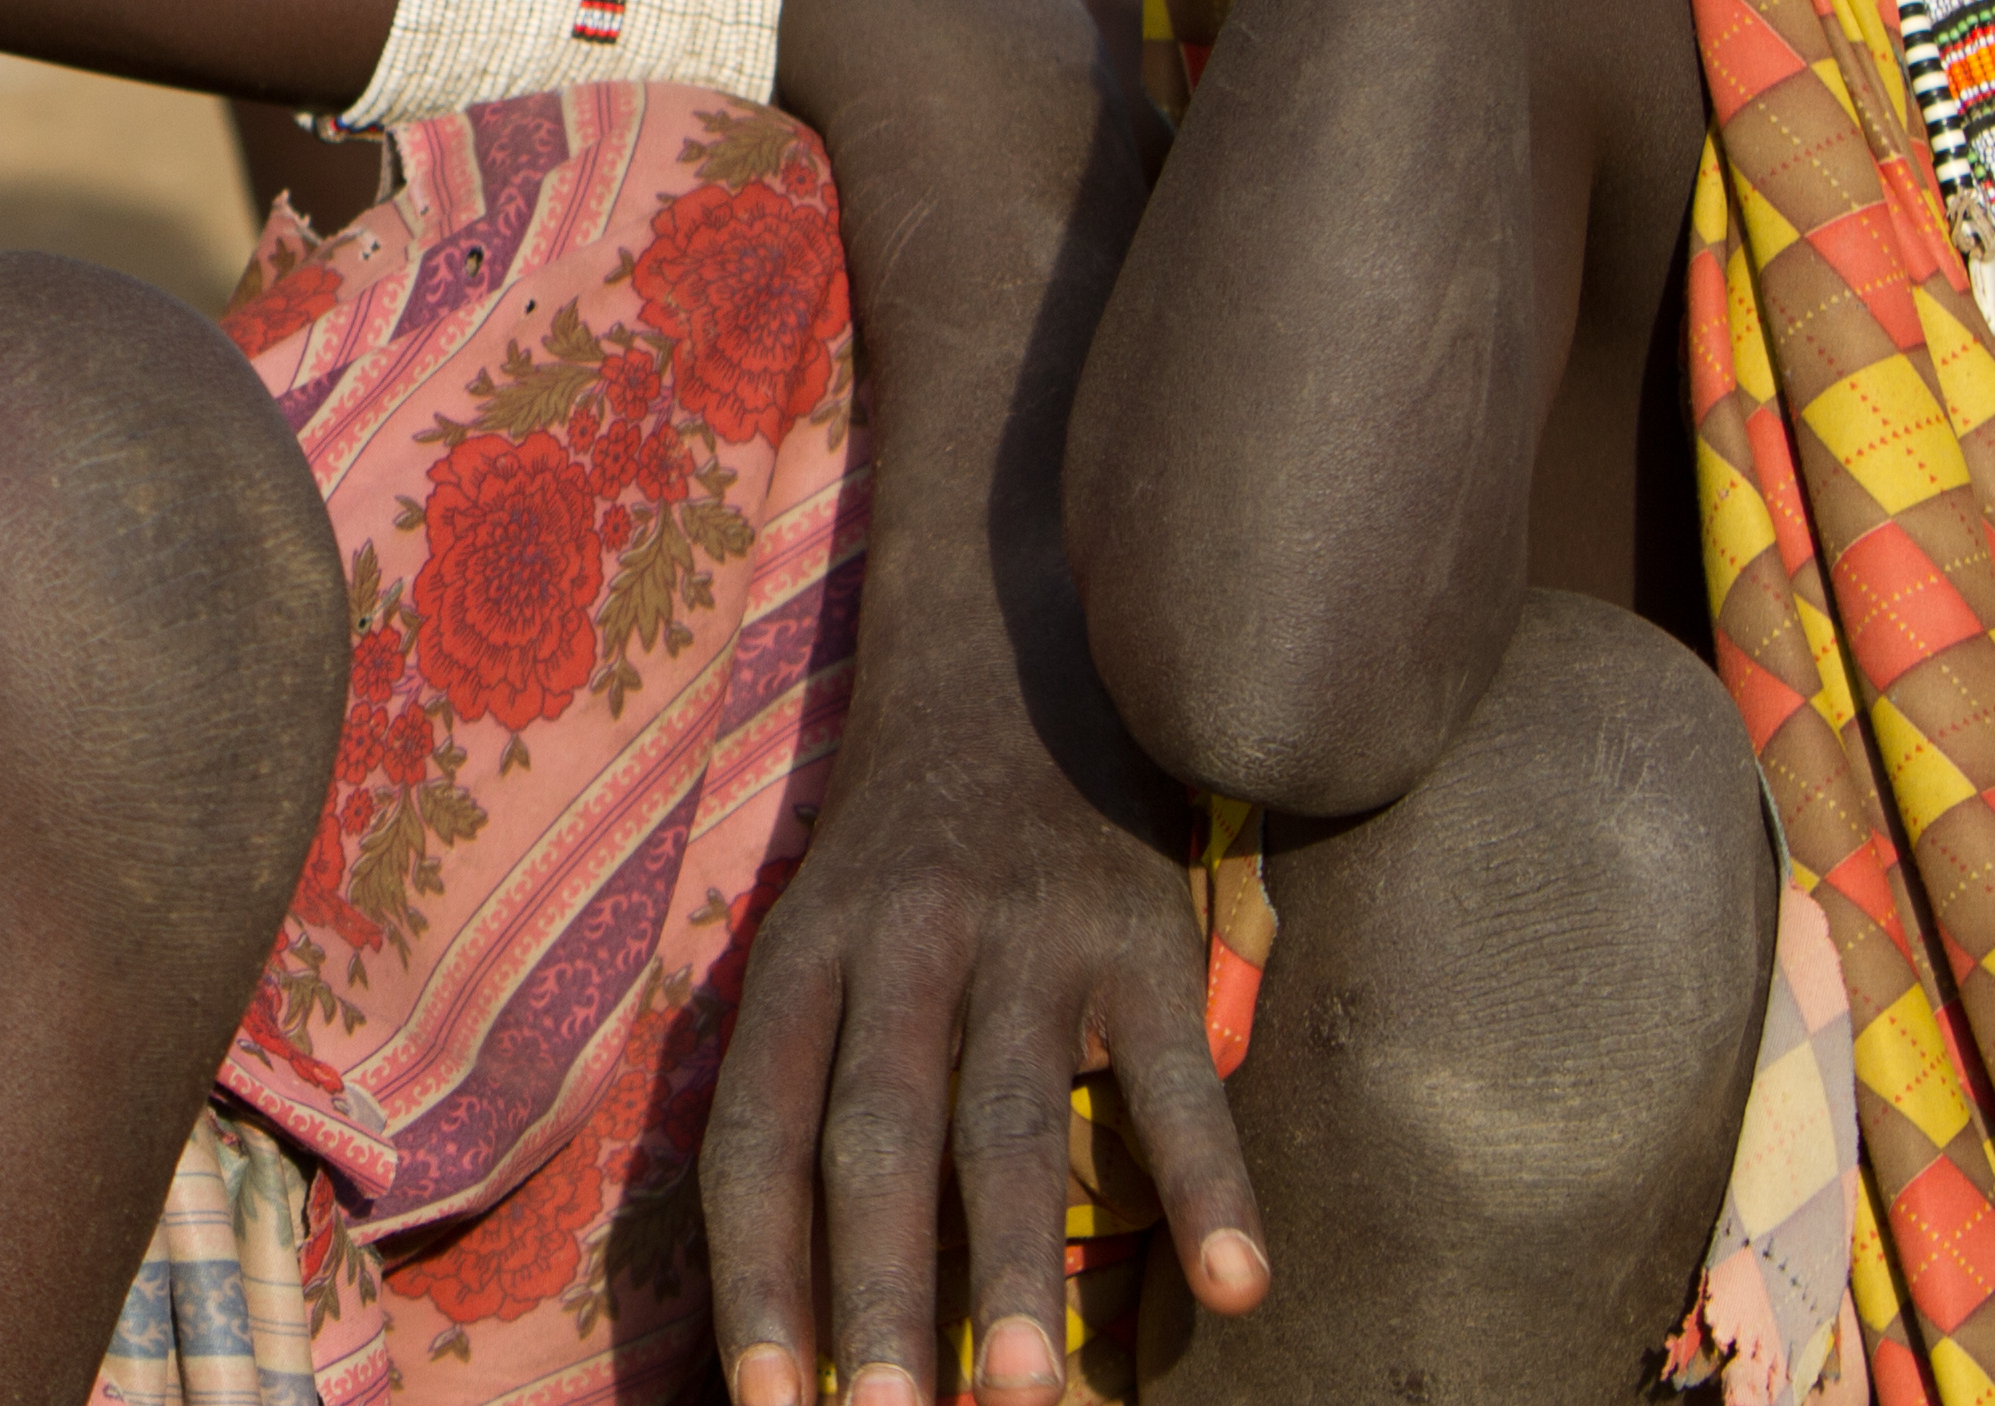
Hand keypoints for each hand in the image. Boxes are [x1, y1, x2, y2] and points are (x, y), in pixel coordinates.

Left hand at [698, 689, 1263, 1405]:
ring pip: (1011, 1118)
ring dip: (1017, 1265)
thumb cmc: (904, 854)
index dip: (758, 1276)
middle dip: (877, 1295)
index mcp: (802, 959)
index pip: (758, 1136)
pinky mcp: (1141, 934)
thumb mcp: (818, 931)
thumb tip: (785, 1293)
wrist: (1012, 661)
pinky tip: (1236, 1288)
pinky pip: (1176, 1072)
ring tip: (1023, 1399)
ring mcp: (1026, 938)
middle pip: (876, 1139)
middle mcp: (901, 946)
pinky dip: (1211, 1181)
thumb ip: (806, 1081)